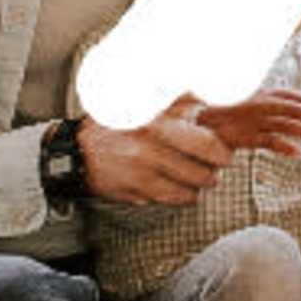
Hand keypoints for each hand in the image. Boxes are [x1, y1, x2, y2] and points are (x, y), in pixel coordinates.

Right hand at [76, 105, 230, 205]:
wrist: (76, 150)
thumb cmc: (116, 122)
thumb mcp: (146, 100)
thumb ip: (182, 99)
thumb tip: (213, 101)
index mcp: (157, 124)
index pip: (206, 145)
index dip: (222, 151)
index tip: (224, 150)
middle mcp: (150, 152)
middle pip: (203, 174)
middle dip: (212, 171)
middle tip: (213, 165)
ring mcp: (141, 176)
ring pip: (189, 192)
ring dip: (197, 185)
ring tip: (196, 175)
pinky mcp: (134, 194)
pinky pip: (170, 201)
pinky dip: (180, 195)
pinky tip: (177, 184)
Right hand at [199, 81, 300, 155]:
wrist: (195, 123)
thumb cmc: (223, 115)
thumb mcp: (246, 104)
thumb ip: (265, 104)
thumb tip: (286, 110)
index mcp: (258, 94)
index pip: (288, 95)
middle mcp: (257, 104)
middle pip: (290, 108)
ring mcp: (250, 120)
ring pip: (283, 123)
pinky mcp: (242, 136)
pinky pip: (267, 141)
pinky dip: (283, 146)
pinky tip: (298, 153)